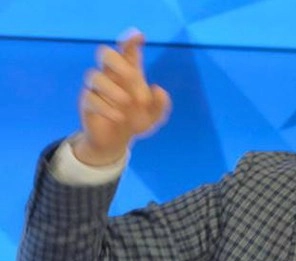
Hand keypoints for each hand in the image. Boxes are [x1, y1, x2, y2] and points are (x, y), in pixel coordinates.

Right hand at [75, 29, 170, 165]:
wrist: (117, 142)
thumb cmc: (136, 122)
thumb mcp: (154, 117)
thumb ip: (160, 105)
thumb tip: (159, 90)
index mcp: (129, 74)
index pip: (128, 52)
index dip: (130, 41)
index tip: (138, 36)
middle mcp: (111, 76)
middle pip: (104, 53)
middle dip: (117, 61)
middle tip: (132, 76)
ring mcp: (97, 89)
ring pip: (94, 75)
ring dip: (112, 88)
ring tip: (126, 102)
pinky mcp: (87, 103)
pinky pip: (89, 98)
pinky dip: (105, 107)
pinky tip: (119, 117)